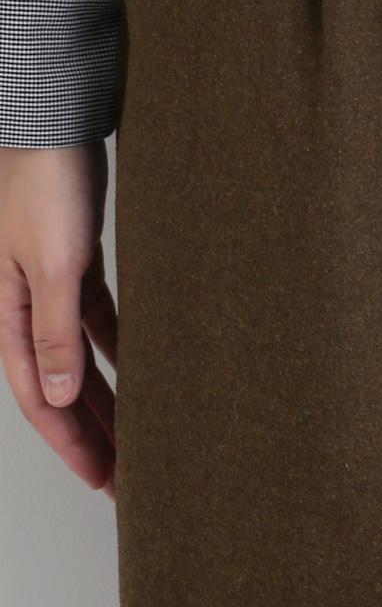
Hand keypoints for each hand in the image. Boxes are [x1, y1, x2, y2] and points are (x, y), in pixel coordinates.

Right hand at [0, 142, 116, 497]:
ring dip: (108, 399)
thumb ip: (53, 330)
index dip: (72, 444)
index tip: (106, 481)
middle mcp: (28, 311)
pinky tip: (143, 372)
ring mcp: (53, 289)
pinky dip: (119, 351)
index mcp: (11, 318)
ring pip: (81, 360)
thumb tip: (57, 396)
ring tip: (139, 436)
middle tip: (129, 479)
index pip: (41, 399)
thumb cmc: (45, 185)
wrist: (55, 124)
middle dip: (94, 435)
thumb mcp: (52, 264)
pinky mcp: (78, 265)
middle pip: (63, 389)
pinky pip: (99, 323)